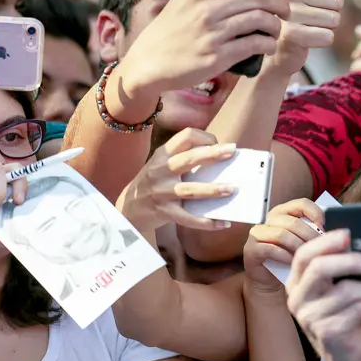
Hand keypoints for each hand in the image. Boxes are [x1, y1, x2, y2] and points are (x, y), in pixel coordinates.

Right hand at [117, 0, 291, 100]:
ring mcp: (212, 33)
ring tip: (277, 28)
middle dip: (281, 3)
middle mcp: (207, 9)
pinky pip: (253, 45)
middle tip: (287, 9)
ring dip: (276, 25)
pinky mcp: (217, 57)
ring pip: (259, 21)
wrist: (151, 62)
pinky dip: (267, 44)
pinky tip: (269, 44)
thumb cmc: (173, 25)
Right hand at [117, 128, 237, 232]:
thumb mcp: (162, 164)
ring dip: (212, 190)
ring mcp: (161, 192)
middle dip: (212, 154)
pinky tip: (223, 223)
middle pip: (188, 159)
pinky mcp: (164, 212)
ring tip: (231, 189)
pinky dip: (206, 222)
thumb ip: (184, 158)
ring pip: (190, 190)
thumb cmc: (155, 182)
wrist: (129, 207)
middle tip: (232, 151)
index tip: (218, 144)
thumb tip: (221, 156)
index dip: (204, 137)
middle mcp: (160, 170)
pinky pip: (188, 218)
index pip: (185, 137)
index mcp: (163, 154)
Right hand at [243, 198, 323, 291]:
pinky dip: (284, 257)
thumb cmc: (291, 258)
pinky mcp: (251, 249)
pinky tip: (292, 264)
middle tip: (320, 250)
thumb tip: (334, 233)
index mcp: (285, 212)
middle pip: (293, 222)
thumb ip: (314, 233)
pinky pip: (269, 249)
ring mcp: (258, 233)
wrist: (271, 279)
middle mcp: (270, 219)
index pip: (302, 203)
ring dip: (297, 248)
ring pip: (281, 235)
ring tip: (307, 259)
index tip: (325, 228)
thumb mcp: (304, 243)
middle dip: (309, 237)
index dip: (316, 213)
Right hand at [271, 0, 343, 76]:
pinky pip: (327, 36)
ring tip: (309, 25)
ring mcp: (287, 13)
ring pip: (334, 19)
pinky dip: (323, 39)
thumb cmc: (289, 6)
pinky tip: (308, 37)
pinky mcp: (291, 36)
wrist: (271, 44)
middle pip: (338, 0)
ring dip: (327, 26)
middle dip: (331, 10)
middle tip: (313, 13)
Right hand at [286, 229, 360, 360]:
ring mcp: (310, 317)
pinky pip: (357, 311)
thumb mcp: (343, 288)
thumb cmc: (348, 316)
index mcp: (298, 281)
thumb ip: (345, 268)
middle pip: (320, 268)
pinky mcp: (326, 333)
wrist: (352, 358)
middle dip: (353, 261)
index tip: (349, 235)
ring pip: (345, 291)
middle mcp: (298, 298)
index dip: (326, 242)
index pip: (304, 255)